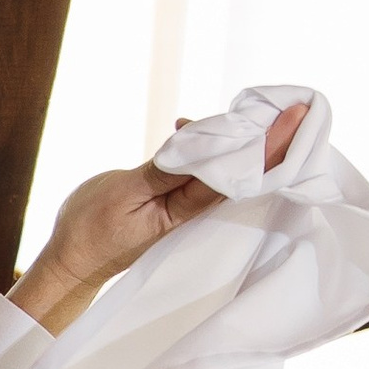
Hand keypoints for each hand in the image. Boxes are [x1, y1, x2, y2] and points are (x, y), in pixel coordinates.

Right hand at [14, 99, 309, 336]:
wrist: (71, 261)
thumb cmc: (92, 228)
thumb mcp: (125, 192)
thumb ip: (167, 169)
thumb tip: (206, 143)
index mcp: (186, 209)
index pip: (237, 172)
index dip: (268, 143)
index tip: (295, 117)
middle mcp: (194, 210)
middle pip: (243, 171)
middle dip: (270, 139)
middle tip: (297, 107)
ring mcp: (185, 207)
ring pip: (226, 170)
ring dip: (243, 141)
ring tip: (263, 110)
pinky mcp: (173, 204)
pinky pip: (203, 173)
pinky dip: (208, 147)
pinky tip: (195, 126)